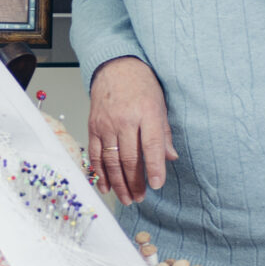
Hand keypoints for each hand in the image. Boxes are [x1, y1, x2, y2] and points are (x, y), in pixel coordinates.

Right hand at [87, 57, 177, 203]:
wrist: (115, 67)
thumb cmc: (141, 85)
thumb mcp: (160, 105)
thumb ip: (164, 133)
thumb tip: (171, 158)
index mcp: (147, 113)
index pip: (151, 145)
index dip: (154, 167)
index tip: (156, 185)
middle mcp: (125, 119)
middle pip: (129, 158)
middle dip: (135, 182)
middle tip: (140, 197)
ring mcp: (106, 124)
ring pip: (111, 160)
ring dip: (118, 183)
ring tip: (126, 198)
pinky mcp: (93, 127)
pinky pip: (95, 154)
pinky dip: (100, 172)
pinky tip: (106, 186)